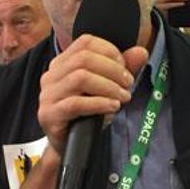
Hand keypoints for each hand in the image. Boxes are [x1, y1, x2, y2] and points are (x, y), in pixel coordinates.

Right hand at [38, 35, 147, 152]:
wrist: (70, 147)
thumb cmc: (87, 114)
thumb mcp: (107, 88)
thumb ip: (122, 69)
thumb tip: (141, 51)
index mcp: (62, 63)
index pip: (85, 42)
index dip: (109, 50)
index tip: (124, 66)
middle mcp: (51, 75)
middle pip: (83, 59)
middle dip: (112, 69)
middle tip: (127, 83)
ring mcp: (48, 95)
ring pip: (80, 78)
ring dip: (108, 86)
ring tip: (123, 97)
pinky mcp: (49, 114)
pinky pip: (76, 103)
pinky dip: (99, 103)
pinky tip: (113, 107)